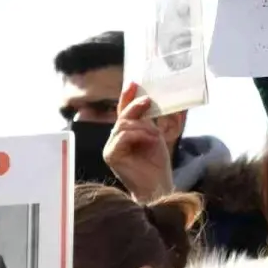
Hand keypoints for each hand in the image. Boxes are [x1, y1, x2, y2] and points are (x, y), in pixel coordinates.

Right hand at [104, 84, 173, 201]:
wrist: (157, 185)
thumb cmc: (157, 163)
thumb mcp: (155, 136)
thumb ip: (149, 121)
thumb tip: (150, 100)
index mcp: (124, 134)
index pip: (123, 112)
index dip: (127, 96)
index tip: (133, 82)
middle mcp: (114, 139)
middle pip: (123, 116)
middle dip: (136, 107)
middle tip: (148, 101)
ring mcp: (110, 148)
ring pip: (124, 125)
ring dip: (143, 127)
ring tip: (155, 136)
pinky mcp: (110, 156)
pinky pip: (123, 136)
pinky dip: (139, 135)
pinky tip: (151, 141)